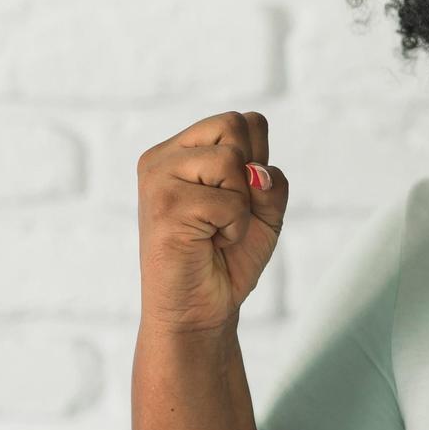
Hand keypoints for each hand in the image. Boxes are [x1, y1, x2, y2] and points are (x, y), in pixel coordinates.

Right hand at [135, 110, 288, 334]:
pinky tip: (210, 243)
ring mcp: (158, 178)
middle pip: (235, 126)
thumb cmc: (230, 258)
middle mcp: (163, 157)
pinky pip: (227, 200)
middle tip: (227, 213)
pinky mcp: (163, 206)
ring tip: (217, 228)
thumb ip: (270, 182)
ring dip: (241, 204)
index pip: (242, 121)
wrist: (202, 309)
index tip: (238, 197)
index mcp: (181, 150)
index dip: (259, 159)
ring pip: (231, 160)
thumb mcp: (265, 212)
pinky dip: (234, 227)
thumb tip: (256, 171)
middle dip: (249, 176)